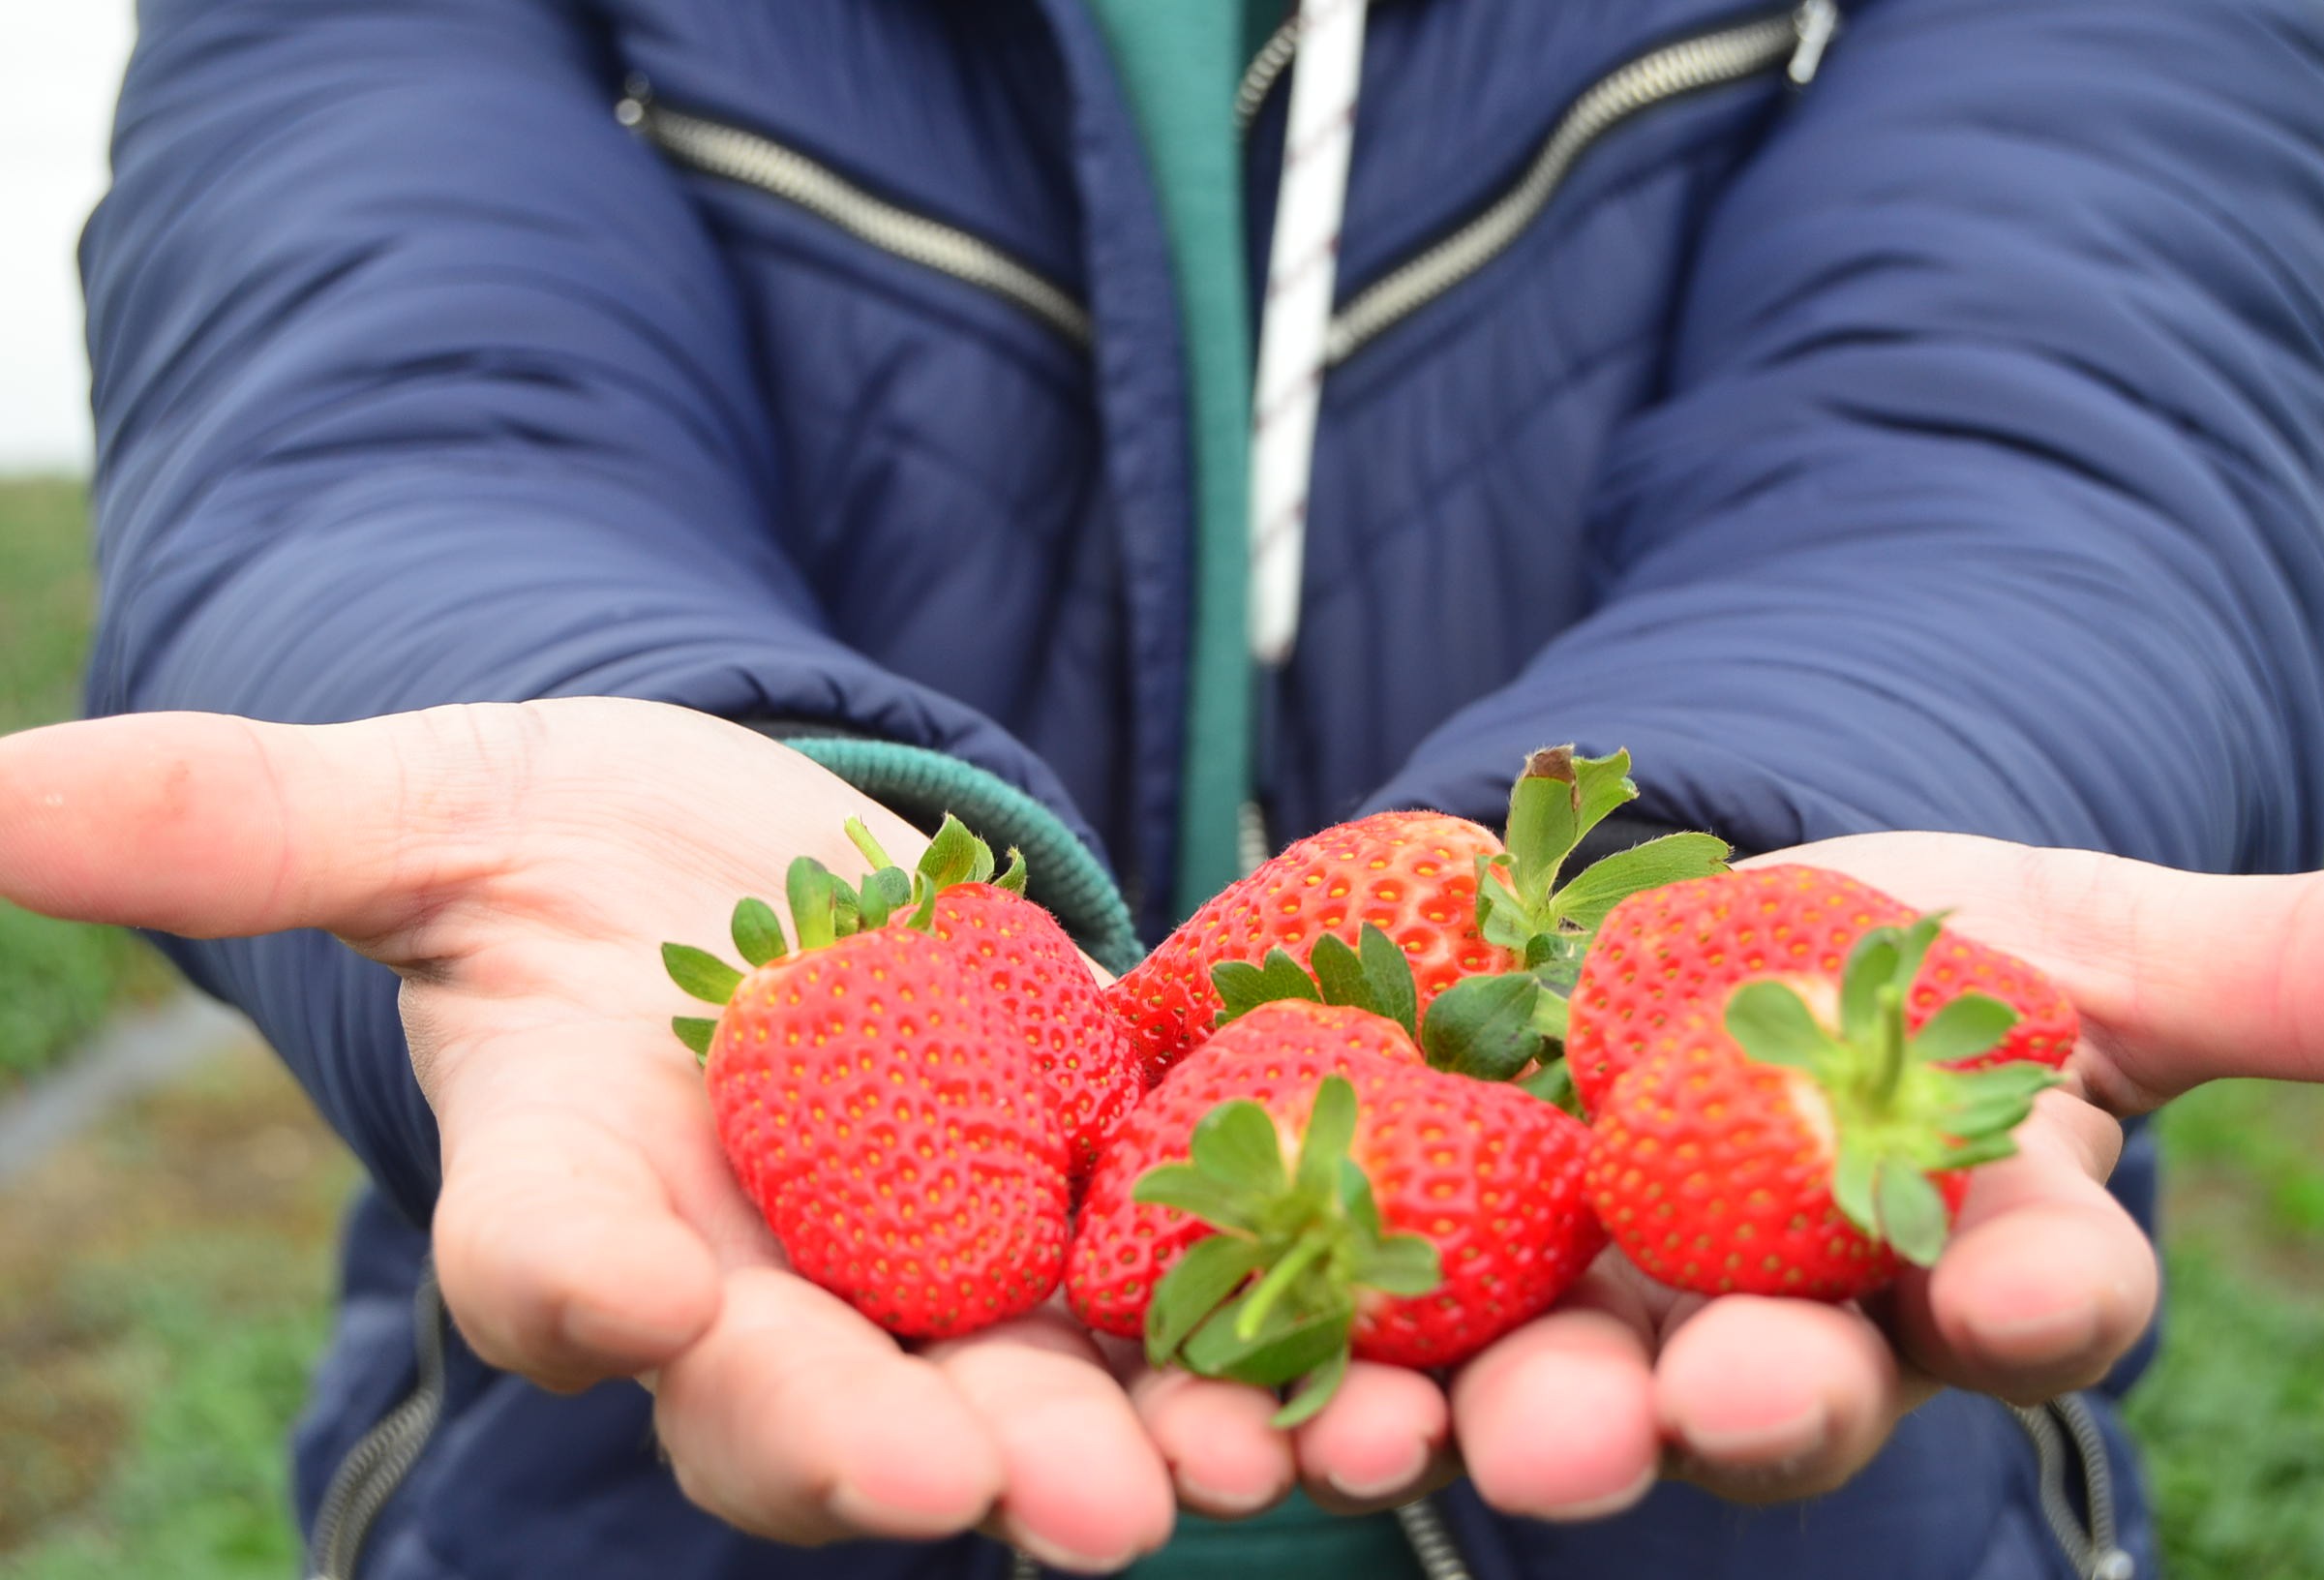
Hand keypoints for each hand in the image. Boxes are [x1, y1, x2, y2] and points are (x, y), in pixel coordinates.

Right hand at [0, 700, 1181, 1569]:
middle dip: (888, 1441)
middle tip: (996, 1488)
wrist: (762, 876)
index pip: (551, 1267)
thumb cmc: (571, 845)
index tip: (630, 1295)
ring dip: (1125, 1445)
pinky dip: (1268, 1352)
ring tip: (1238, 1471)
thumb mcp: (426, 806)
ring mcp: (926, 1282)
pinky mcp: (1078, 1233)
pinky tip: (1379, 1375)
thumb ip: (238, 819)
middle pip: (803, 1399)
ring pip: (1015, 1401)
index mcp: (580, 1189)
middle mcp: (749, 1285)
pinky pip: (1172, 1321)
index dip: (580, 1285)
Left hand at [1135, 832, 2323, 1520]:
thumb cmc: (1910, 966)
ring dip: (1478, 1428)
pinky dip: (1289, 1383)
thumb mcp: (2078, 946)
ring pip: (1550, 1400)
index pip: (2031, 1296)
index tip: (2044, 1274)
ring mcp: (1590, 1322)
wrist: (1687, 947)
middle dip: (1737, 1399)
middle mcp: (1778, 1331)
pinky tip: (1225, 1402)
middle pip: (1776, 1388)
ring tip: (1407, 1438)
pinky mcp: (1425, 1282)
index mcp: (1955, 1264)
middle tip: (1690, 1400)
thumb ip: (2268, 972)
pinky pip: (1361, 1348)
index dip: (2040, 1289)